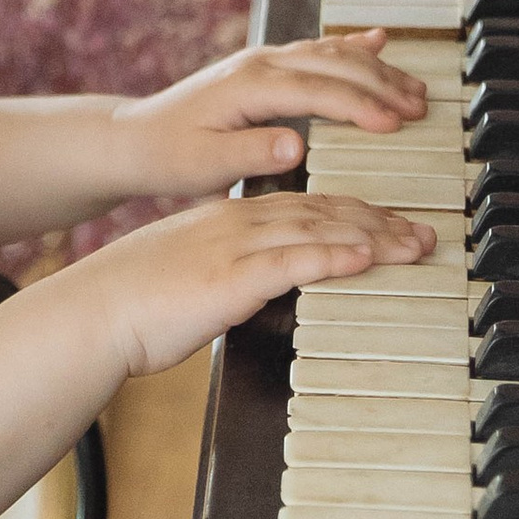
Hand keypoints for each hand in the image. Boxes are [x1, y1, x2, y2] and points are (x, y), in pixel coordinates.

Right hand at [76, 188, 435, 379]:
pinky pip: (294, 259)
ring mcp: (236, 246)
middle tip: (425, 233)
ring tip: (415, 245)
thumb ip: (229, 275)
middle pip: (325, 211)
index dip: (356, 213)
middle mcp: (238, 222)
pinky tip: (367, 256)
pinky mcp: (232, 276)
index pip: (306, 206)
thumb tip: (255, 290)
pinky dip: (334, 254)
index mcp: (229, 219)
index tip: (393, 224)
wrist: (94, 311)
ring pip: (319, 229)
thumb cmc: (134, 304)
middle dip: (382, 220)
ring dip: (375, 235)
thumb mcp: (190, 277)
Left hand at [109, 34, 431, 197]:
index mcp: (249, 86)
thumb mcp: (205, 165)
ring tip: (414, 89)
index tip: (394, 124)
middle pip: (335, 66)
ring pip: (332, 54)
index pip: (319, 91)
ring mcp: (263, 61)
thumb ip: (251, 154)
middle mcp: (260, 64)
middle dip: (382, 84)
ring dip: (376, 68)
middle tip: (420, 108)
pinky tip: (378, 40)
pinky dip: (352, 46)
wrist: (136, 139)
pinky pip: (317, 49)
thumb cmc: (168, 156)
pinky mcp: (264, 67)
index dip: (360, 106)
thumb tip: (295, 145)